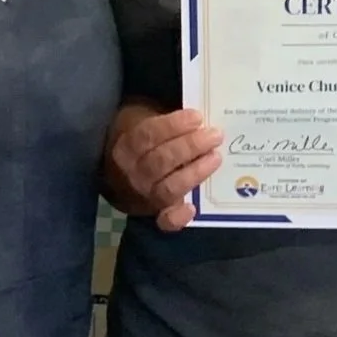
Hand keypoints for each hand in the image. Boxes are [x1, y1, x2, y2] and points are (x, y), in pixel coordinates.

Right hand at [104, 101, 223, 232]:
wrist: (120, 174)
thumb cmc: (142, 138)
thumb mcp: (143, 119)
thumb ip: (164, 118)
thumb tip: (198, 115)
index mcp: (127, 147)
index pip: (148, 135)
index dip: (173, 125)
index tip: (197, 117)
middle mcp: (134, 174)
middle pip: (161, 161)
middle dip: (190, 147)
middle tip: (215, 135)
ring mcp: (145, 196)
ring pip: (168, 188)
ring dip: (194, 173)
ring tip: (215, 157)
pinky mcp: (156, 213)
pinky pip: (165, 221)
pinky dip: (179, 217)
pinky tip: (193, 208)